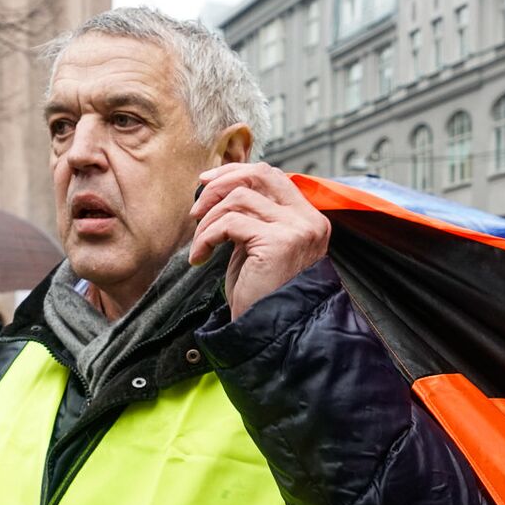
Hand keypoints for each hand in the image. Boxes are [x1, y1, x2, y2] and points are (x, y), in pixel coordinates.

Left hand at [189, 163, 330, 318]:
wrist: (270, 332)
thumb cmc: (262, 294)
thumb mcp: (258, 246)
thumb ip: (252, 217)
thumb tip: (220, 186)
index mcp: (308, 218)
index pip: (271, 175)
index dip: (236, 172)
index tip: (207, 182)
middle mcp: (308, 220)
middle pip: (259, 175)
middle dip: (219, 185)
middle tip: (196, 210)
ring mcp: (297, 229)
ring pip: (239, 198)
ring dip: (208, 220)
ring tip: (200, 245)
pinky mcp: (279, 242)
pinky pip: (230, 223)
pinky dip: (206, 237)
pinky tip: (200, 257)